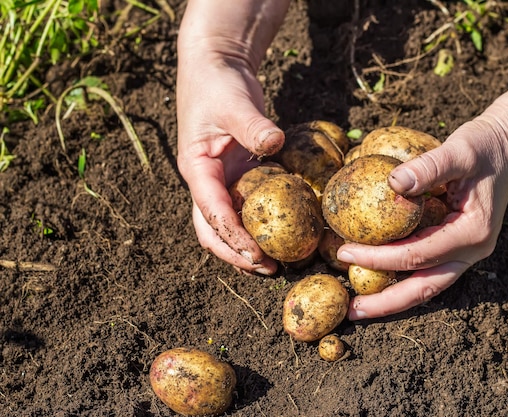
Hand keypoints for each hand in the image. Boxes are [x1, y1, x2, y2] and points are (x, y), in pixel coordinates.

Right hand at [176, 46, 283, 274]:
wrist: (216, 67)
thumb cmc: (219, 83)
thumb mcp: (234, 102)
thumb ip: (252, 124)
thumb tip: (274, 143)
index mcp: (197, 168)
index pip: (212, 210)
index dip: (233, 236)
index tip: (258, 254)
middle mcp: (205, 181)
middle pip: (212, 230)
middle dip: (236, 254)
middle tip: (269, 269)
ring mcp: (220, 181)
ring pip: (225, 225)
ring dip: (244, 247)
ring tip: (274, 264)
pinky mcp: (236, 176)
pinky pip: (243, 208)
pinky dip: (256, 226)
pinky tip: (279, 236)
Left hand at [337, 116, 507, 319]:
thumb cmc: (485, 145)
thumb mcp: (459, 150)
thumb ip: (429, 167)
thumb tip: (392, 182)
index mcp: (473, 232)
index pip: (417, 255)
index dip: (379, 257)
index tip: (345, 252)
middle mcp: (472, 250)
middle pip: (425, 288)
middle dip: (387, 303)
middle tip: (352, 312)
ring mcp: (467, 251)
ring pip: (427, 285)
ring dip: (394, 297)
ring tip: (360, 306)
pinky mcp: (457, 245)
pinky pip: (428, 268)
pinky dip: (403, 277)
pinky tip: (378, 277)